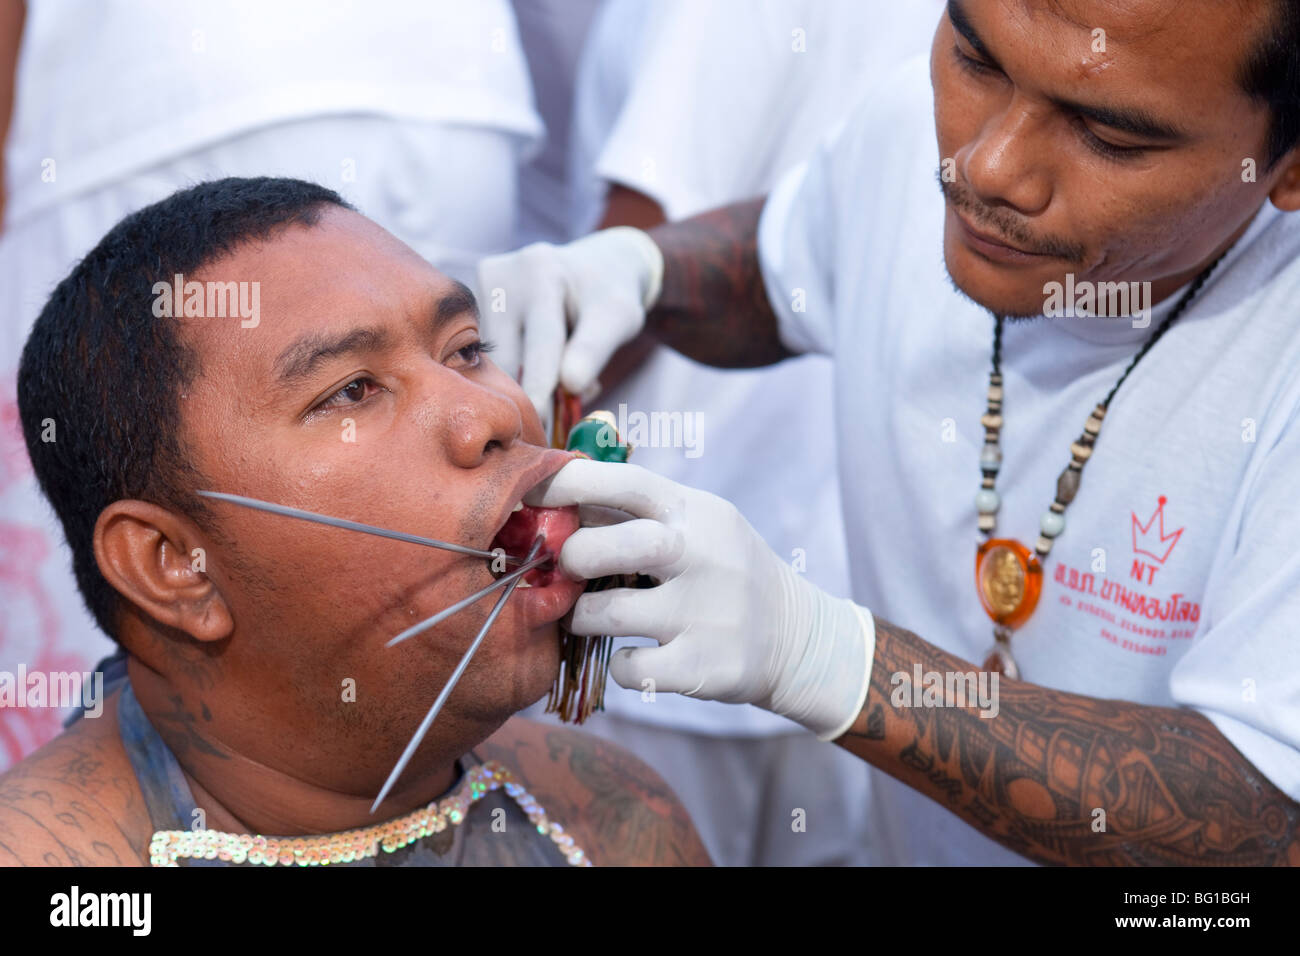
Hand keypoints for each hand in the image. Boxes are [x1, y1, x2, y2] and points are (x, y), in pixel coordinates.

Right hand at [476, 228, 663, 424]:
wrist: (595, 265)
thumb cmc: (609, 295)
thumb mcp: (618, 319)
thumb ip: (594, 350)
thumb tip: (571, 385)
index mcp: (543, 271)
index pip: (541, 342)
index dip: (542, 386)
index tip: (539, 422)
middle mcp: (505, 273)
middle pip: (510, 354)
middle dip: (528, 391)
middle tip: (542, 426)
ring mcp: (484, 286)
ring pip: (493, 358)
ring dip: (520, 381)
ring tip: (550, 383)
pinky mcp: (475, 299)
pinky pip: (487, 351)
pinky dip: (512, 368)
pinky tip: (533, 366)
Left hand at [525, 459, 875, 740]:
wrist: (797, 638)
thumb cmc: (724, 573)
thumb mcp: (697, 527)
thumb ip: (636, 516)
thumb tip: (555, 503)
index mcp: (695, 512)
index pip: (627, 481)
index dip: (569, 483)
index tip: (527, 491)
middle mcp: (704, 556)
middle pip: (618, 545)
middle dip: (575, 556)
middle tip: (566, 568)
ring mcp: (707, 613)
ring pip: (612, 613)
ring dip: (582, 616)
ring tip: (585, 617)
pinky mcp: (705, 666)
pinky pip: (631, 668)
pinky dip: (620, 665)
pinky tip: (631, 657)